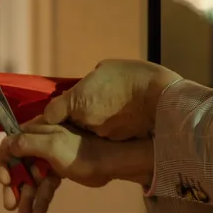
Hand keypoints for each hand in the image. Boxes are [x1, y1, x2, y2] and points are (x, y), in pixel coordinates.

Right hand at [0, 117, 154, 212]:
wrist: (110, 163)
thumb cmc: (81, 152)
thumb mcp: (53, 145)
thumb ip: (28, 144)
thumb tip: (7, 144)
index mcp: (37, 132)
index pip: (10, 145)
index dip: (4, 163)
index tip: (5, 181)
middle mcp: (39, 144)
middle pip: (19, 166)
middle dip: (13, 187)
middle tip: (10, 206)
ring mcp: (49, 158)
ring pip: (31, 179)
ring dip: (26, 198)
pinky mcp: (59, 171)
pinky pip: (45, 186)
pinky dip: (41, 199)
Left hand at [43, 59, 181, 139]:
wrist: (161, 97)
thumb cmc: (132, 76)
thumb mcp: (105, 69)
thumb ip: (89, 82)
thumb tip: (87, 85)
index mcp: (76, 101)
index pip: (50, 115)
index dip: (55, 113)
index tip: (60, 110)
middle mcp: (84, 122)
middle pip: (72, 124)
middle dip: (78, 117)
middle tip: (93, 105)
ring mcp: (101, 135)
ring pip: (91, 131)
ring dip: (97, 123)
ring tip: (114, 110)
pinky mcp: (117, 143)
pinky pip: (108, 136)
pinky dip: (113, 130)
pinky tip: (125, 119)